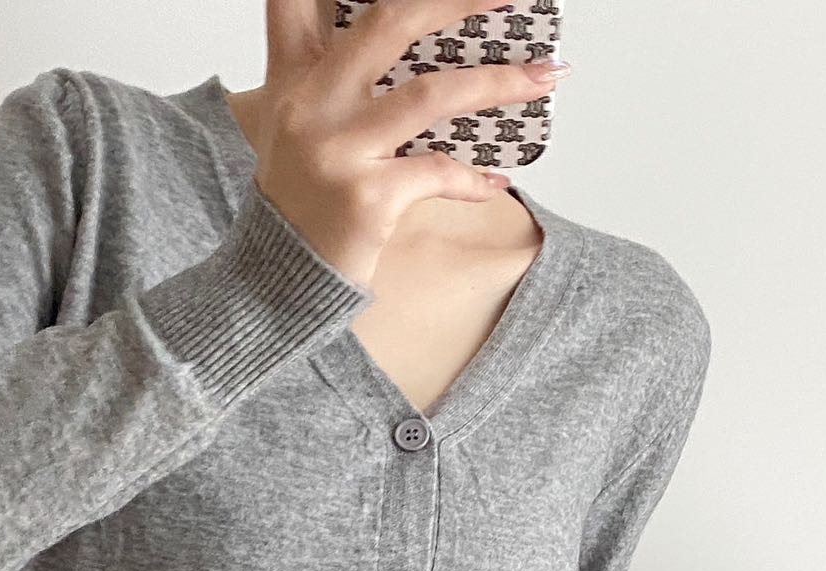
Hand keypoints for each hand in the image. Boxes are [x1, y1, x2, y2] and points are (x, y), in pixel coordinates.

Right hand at [250, 0, 568, 286]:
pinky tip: (495, 183)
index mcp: (293, 83)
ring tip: (547, 76)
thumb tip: (410, 41)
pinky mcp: (366, 198)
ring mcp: (337, 152)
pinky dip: (472, 179)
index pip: (295, 4)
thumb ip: (333, 83)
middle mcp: (310, 108)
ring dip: (498, 83)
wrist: (278, 286)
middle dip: (457, 1)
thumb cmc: (301, 209)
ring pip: (429, 95)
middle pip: (388, 23)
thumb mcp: (298, 134)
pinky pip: (436, 172)